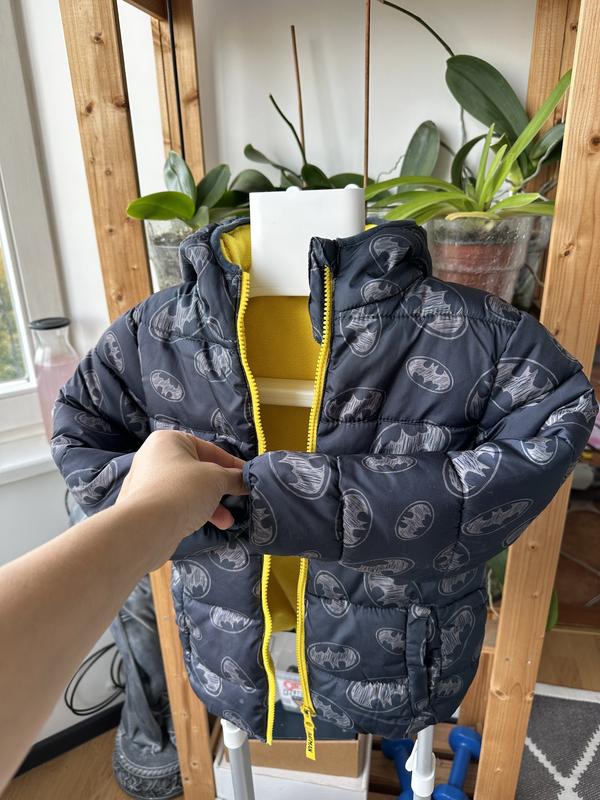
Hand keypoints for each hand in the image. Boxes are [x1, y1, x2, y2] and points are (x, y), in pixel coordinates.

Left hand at [117, 430, 246, 567]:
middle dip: (221, 488)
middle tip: (239, 499)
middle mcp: (154, 457)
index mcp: (168, 440)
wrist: (146, 528)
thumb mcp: (216, 479)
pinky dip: (194, 512)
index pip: (210, 450)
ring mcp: (147, 483)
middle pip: (198, 470)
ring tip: (227, 521)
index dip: (233, 465)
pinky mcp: (145, 507)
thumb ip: (234, 478)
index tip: (249, 477)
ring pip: (188, 490)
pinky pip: (176, 505)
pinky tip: (211, 525)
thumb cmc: (182, 490)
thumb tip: (247, 480)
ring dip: (211, 504)